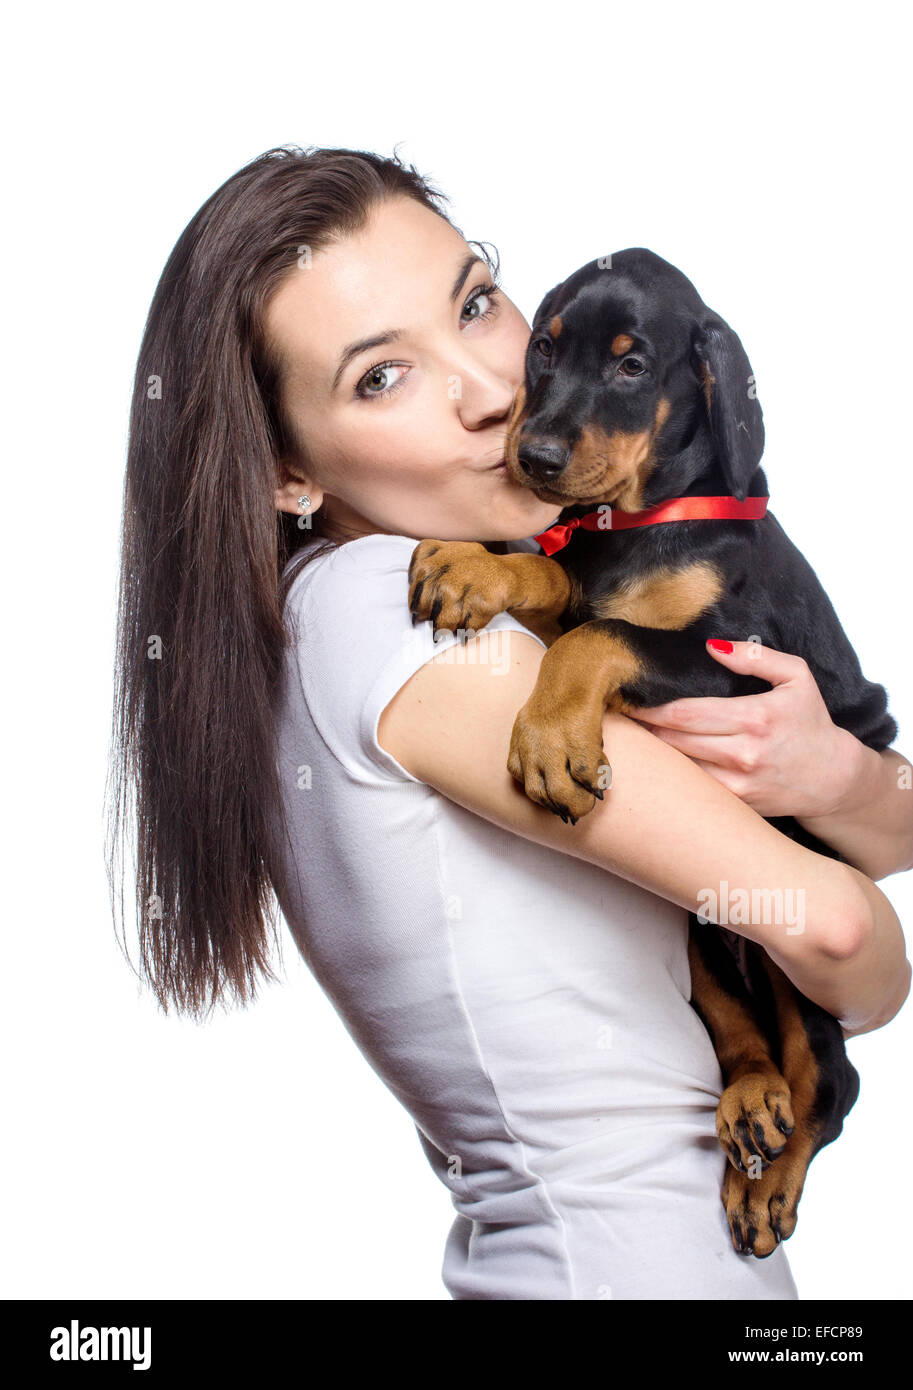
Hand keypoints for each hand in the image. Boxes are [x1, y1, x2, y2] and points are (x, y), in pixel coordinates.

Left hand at [623, 638, 862, 819]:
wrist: (834, 779)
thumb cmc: (811, 723)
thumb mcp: (796, 677)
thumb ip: (756, 657)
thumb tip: (712, 646)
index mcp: (755, 718)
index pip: (685, 712)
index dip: (650, 706)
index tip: (627, 696)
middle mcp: (744, 754)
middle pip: (673, 739)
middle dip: (643, 726)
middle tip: (619, 712)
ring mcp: (737, 784)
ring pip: (678, 766)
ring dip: (652, 751)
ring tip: (632, 734)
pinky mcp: (735, 804)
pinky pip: (692, 786)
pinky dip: (672, 772)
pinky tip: (657, 759)